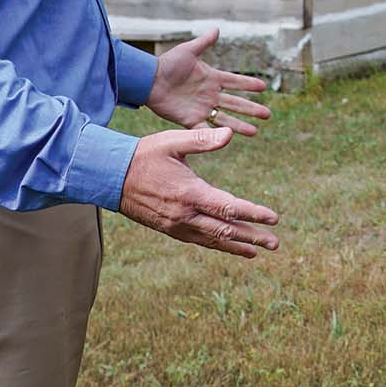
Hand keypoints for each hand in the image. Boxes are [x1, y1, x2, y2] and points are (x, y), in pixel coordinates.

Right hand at [118, 127, 279, 257]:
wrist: (111, 177)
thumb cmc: (144, 155)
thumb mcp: (172, 142)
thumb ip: (202, 140)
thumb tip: (229, 134)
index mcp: (190, 193)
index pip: (229, 208)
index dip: (253, 213)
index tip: (274, 218)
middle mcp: (185, 215)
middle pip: (226, 230)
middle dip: (252, 237)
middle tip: (274, 244)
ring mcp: (177, 225)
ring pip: (213, 240)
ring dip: (237, 246)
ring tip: (256, 252)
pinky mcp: (170, 229)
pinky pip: (199, 240)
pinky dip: (216, 245)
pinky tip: (228, 246)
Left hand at [144, 28, 272, 134]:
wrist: (148, 80)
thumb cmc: (167, 64)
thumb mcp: (188, 51)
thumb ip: (204, 42)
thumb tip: (217, 28)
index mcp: (212, 78)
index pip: (235, 82)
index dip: (248, 84)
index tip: (263, 87)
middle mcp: (210, 95)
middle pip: (236, 103)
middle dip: (252, 109)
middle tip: (268, 114)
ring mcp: (202, 108)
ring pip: (226, 118)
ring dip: (240, 125)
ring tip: (255, 132)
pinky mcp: (190, 119)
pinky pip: (205, 129)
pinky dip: (215, 135)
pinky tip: (228, 140)